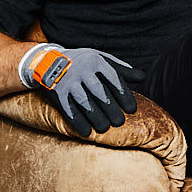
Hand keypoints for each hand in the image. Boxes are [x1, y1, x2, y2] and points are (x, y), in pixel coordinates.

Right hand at [20, 44, 142, 137]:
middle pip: (100, 93)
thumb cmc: (82, 62)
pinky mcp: (57, 93)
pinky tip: (87, 132)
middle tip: (119, 122)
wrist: (48, 61)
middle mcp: (82, 71)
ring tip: (104, 128)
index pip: (114, 79)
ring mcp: (68, 82)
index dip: (124, 96)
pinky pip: (69, 110)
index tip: (132, 110)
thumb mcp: (100, 59)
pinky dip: (78, 122)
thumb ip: (121, 70)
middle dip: (111, 109)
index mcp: (96, 62)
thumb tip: (143, 77)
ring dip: (96, 118)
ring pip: (85, 103)